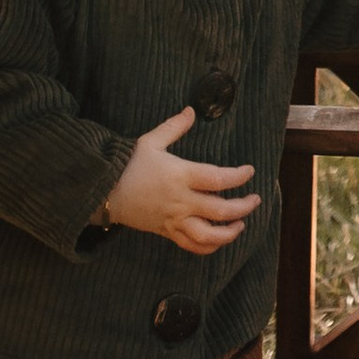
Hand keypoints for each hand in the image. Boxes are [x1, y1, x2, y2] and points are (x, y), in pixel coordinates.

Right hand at [106, 106, 256, 252]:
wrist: (103, 191)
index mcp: (180, 175)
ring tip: (240, 224)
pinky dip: (208, 248)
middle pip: (221, 210)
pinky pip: (191, 245)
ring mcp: (174, 219)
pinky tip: (219, 241)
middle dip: (243, 207)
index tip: (250, 172)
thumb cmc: (128, 165)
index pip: (218, 178)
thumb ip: (174, 127)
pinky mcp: (167, 232)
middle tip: (255, 200)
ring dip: (229, 233)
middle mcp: (181, 200)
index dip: (239, 177)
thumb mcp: (150, 141)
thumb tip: (191, 110)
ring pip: (208, 235)